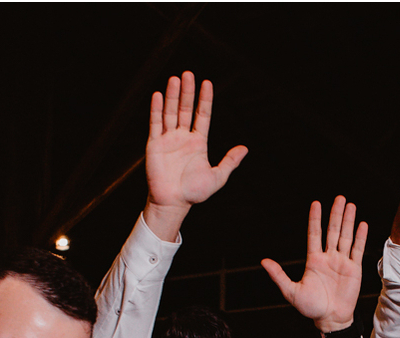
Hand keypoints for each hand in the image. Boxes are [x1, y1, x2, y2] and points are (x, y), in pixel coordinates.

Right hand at [143, 71, 246, 239]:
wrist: (173, 202)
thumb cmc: (194, 192)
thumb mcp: (217, 177)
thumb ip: (230, 161)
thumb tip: (245, 149)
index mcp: (198, 142)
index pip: (202, 115)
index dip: (205, 100)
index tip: (207, 83)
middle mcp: (183, 137)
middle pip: (185, 109)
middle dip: (187, 92)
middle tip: (188, 73)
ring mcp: (168, 139)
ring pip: (170, 112)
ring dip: (172, 95)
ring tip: (175, 79)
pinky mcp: (154, 144)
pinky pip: (155, 123)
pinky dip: (156, 109)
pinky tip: (158, 95)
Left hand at [261, 196, 367, 333]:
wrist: (330, 319)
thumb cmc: (310, 307)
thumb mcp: (291, 292)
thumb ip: (279, 275)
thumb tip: (263, 262)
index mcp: (313, 260)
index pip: (315, 234)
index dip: (315, 219)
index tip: (316, 203)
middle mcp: (328, 258)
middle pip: (332, 231)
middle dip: (336, 214)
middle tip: (339, 198)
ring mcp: (342, 262)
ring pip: (345, 236)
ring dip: (348, 221)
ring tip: (350, 205)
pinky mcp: (354, 269)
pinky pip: (357, 250)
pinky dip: (360, 237)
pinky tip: (361, 224)